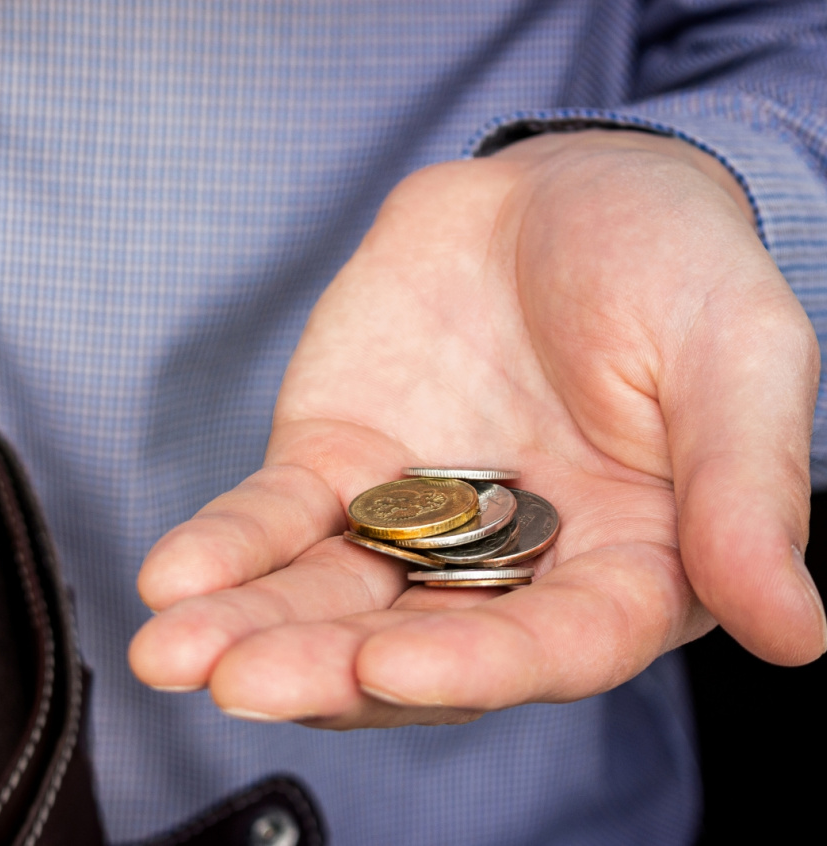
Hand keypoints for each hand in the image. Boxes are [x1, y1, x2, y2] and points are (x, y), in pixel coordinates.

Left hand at [129, 130, 826, 728]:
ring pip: (327, 598)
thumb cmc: (674, 267)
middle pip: (415, 642)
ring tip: (171, 653)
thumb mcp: (738, 355)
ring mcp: (412, 522)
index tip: (393, 662)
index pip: (552, 644)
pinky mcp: (339, 467)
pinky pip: (277, 520)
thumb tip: (794, 631)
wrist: (563, 192)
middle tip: (237, 683)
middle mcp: (508, 568)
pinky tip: (172, 578)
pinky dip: (226, 548)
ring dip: (250, 629)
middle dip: (324, 667)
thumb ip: (748, 490)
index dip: (478, 664)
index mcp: (621, 567)